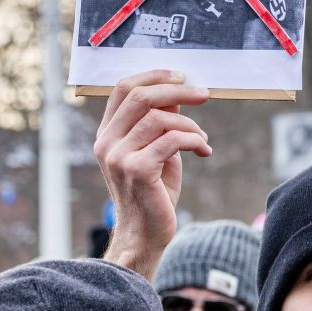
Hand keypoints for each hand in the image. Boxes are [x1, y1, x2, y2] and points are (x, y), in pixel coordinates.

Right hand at [95, 70, 211, 279]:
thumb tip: (177, 91)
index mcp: (107, 134)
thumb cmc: (153, 192)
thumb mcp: (157, 149)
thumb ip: (161, 121)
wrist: (145, 235)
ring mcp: (118, 157)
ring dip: (190, 124)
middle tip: (204, 93)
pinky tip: (203, 150)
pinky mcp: (137, 170)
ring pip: (159, 118)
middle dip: (178, 90)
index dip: (153, 75)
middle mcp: (107, 143)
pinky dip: (193, 140)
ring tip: (203, 138)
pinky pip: (171, 140)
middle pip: (141, 96)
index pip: (123, 88)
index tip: (181, 75)